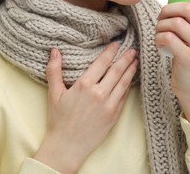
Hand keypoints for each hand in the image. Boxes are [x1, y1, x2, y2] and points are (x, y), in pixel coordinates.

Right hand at [34, 43, 137, 172]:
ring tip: (136, 61)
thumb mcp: (54, 93)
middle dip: (126, 58)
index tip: (117, 44)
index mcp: (84, 84)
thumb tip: (54, 51)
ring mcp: (109, 105)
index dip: (111, 51)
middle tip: (133, 49)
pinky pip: (124, 97)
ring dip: (131, 70)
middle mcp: (99, 93)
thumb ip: (54, 70)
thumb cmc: (59, 119)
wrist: (67, 146)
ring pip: (124, 82)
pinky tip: (131, 80)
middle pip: (117, 70)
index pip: (102, 62)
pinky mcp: (114, 115)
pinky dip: (129, 86)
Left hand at [155, 0, 189, 121]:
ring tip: (160, 35)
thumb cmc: (187, 56)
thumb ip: (188, 20)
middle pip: (186, 7)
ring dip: (160, 27)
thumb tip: (171, 5)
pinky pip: (168, 38)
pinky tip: (161, 45)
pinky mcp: (189, 56)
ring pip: (174, 22)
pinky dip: (158, 39)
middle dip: (166, 10)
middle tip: (161, 19)